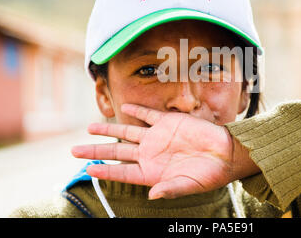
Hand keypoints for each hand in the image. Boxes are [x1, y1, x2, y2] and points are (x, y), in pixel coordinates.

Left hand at [71, 104, 259, 199]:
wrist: (226, 154)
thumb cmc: (209, 174)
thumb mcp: (189, 185)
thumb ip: (171, 189)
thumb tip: (153, 195)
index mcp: (152, 172)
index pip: (122, 172)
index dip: (105, 172)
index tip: (88, 170)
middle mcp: (150, 154)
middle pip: (117, 151)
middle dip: (95, 150)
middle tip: (74, 150)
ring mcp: (157, 137)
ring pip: (127, 132)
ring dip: (109, 129)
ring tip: (89, 127)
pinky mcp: (168, 123)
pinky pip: (148, 115)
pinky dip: (136, 110)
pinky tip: (124, 106)